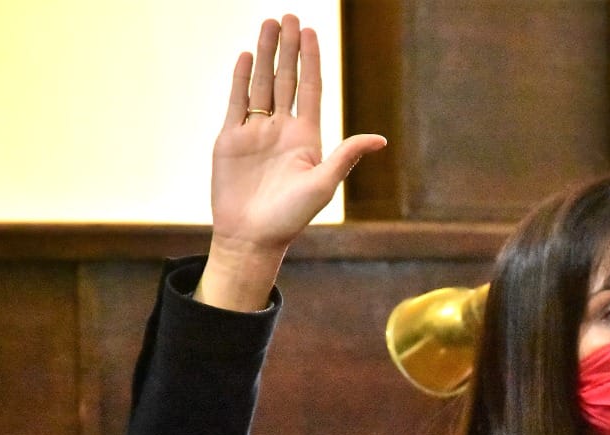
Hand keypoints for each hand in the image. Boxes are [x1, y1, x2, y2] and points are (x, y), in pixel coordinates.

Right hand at [200, 15, 386, 309]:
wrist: (251, 237)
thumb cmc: (290, 217)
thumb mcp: (322, 185)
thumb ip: (345, 157)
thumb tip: (379, 139)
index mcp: (306, 138)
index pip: (310, 89)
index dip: (311, 60)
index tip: (310, 32)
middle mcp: (282, 131)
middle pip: (286, 79)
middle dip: (287, 48)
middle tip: (288, 16)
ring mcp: (255, 133)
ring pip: (261, 85)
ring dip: (265, 55)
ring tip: (267, 25)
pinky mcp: (230, 140)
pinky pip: (236, 103)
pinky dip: (241, 79)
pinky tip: (246, 57)